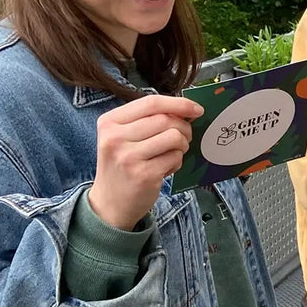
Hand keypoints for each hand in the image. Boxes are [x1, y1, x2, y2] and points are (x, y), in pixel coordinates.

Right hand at [88, 95, 202, 229]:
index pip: (151, 102)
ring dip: (182, 145)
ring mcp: (128, 157)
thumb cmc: (122, 166)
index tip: (197, 109)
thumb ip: (148, 120)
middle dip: (184, 127)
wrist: (110, 203)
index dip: (179, 103)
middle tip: (185, 138)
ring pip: (174, 137)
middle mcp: (115, 137)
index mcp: (109, 122)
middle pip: (165, 119)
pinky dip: (177, 162)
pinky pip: (175, 157)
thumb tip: (186, 110)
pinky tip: (166, 168)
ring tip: (173, 153)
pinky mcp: (144, 174)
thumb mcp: (123, 137)